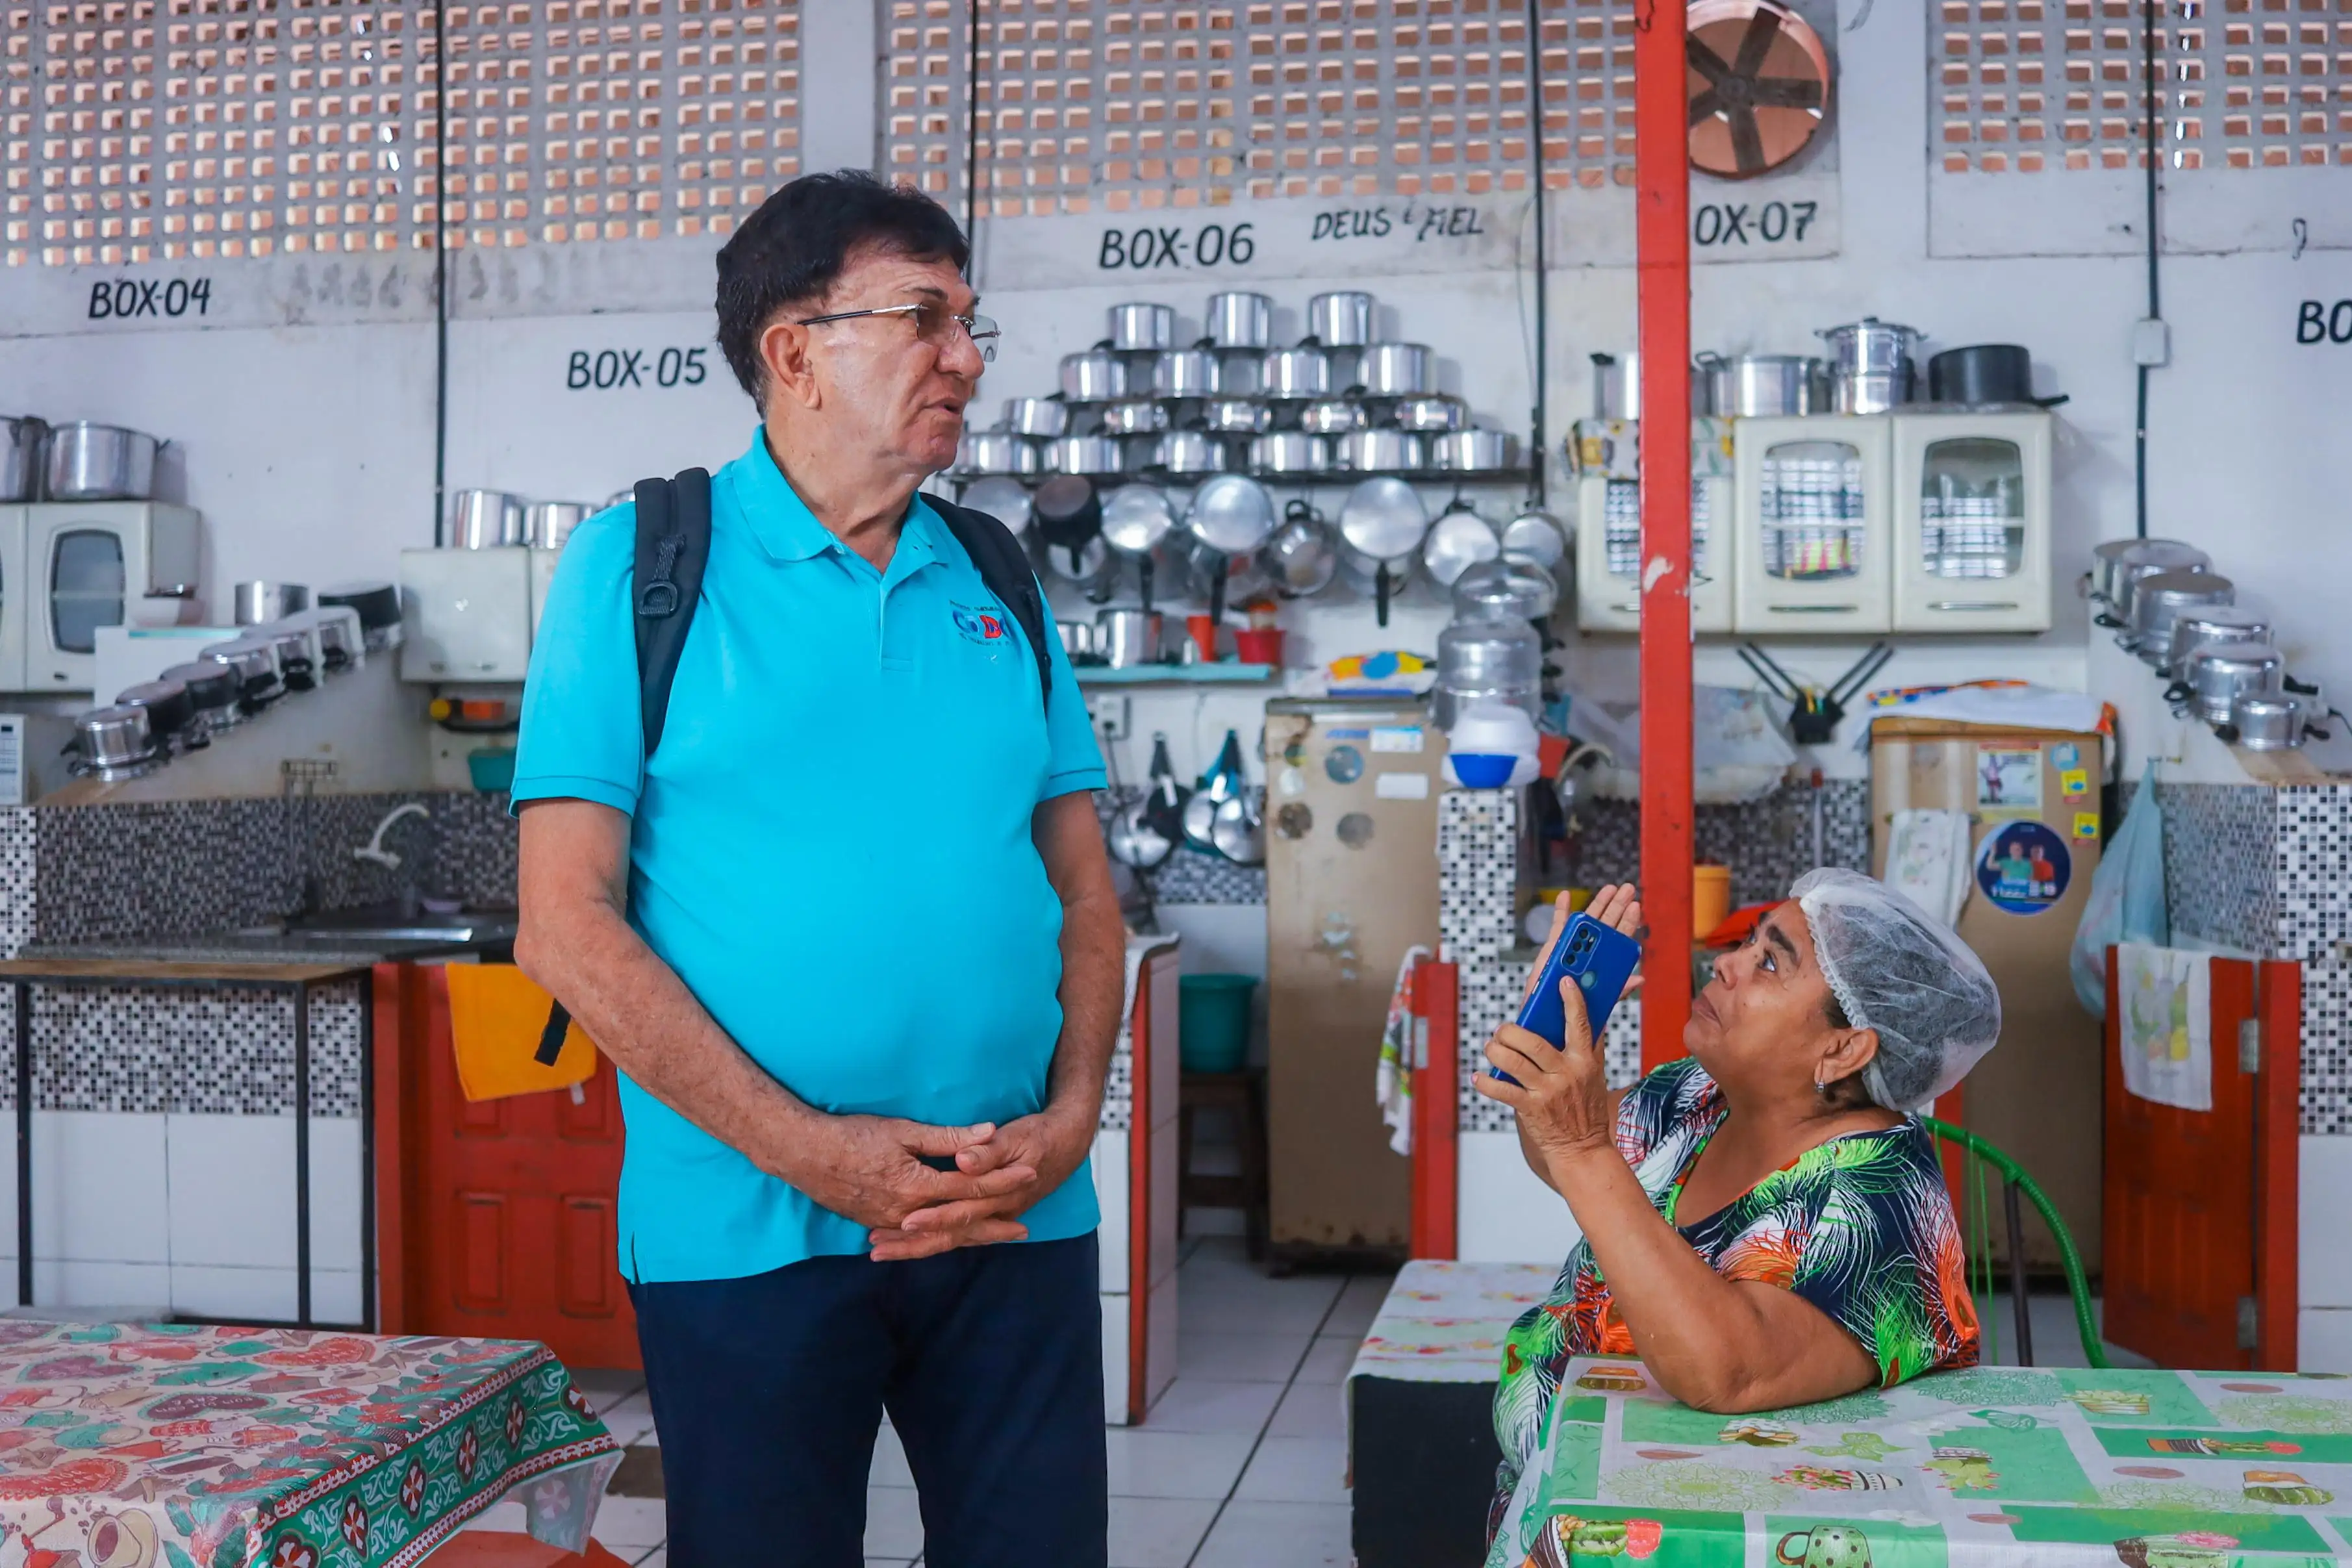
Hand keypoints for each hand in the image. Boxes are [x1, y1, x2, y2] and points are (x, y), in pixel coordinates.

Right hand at [782, 1115, 1038, 1236]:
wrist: (804, 1154)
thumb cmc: (853, 1136)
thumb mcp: (903, 1130)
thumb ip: (947, 1138)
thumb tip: (988, 1133)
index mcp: (918, 1186)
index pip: (971, 1187)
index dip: (1003, 1181)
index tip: (1028, 1174)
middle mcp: (907, 1212)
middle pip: (961, 1222)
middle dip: (994, 1224)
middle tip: (1023, 1229)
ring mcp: (891, 1223)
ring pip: (939, 1235)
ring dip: (969, 1237)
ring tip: (994, 1238)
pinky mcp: (877, 1224)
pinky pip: (917, 1238)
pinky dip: (938, 1240)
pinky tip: (949, 1240)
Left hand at [867, 1104, 1096, 1261]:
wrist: (1068, 1143)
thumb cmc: (1040, 1136)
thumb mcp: (1017, 1136)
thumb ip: (989, 1151)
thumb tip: (965, 1160)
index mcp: (1000, 1195)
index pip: (960, 1211)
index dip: (932, 1218)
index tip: (903, 1222)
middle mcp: (996, 1213)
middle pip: (949, 1235)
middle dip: (912, 1243)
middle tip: (876, 1247)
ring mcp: (993, 1217)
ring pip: (950, 1239)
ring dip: (915, 1246)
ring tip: (880, 1249)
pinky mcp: (990, 1215)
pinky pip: (957, 1234)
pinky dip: (932, 1240)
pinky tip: (909, 1242)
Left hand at [1477, 975, 1615, 1165]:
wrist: (1583, 1149)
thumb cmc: (1585, 1102)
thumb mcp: (1595, 1069)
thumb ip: (1592, 1037)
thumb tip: (1601, 1002)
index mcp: (1584, 1060)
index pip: (1580, 1023)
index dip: (1571, 1000)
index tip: (1562, 979)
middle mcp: (1566, 1074)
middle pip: (1531, 1041)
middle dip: (1509, 1031)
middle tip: (1502, 1031)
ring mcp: (1547, 1092)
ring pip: (1511, 1061)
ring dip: (1495, 1050)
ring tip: (1491, 1048)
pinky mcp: (1530, 1109)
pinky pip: (1500, 1089)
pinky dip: (1485, 1081)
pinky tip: (1479, 1077)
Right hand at [1518, 883, 1647, 1009]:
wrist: (1549, 1023)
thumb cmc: (1575, 1015)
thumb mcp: (1601, 1003)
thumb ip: (1618, 989)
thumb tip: (1639, 979)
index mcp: (1602, 965)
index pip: (1618, 940)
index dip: (1627, 923)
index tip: (1636, 906)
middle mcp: (1587, 955)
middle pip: (1604, 926)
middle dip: (1616, 906)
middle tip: (1627, 888)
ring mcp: (1570, 950)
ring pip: (1585, 923)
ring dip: (1597, 903)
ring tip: (1608, 889)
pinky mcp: (1552, 951)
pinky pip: (1557, 927)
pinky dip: (1560, 910)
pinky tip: (1566, 895)